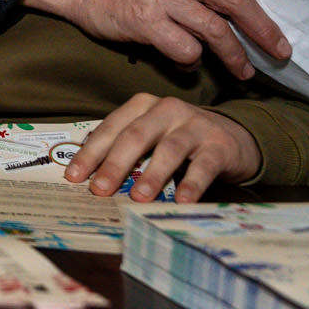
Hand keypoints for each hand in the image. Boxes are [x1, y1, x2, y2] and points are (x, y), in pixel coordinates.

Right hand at [23, 0, 287, 79]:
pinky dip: (192, 60)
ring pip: (215, 29)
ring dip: (234, 55)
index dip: (259, 7)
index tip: (270, 27)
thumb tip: (242, 3)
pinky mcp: (144, 20)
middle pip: (235, 0)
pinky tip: (188, 61)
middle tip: (279, 50)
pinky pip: (185, 48)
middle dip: (262, 29)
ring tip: (242, 70)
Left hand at [64, 93, 261, 202]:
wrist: (233, 136)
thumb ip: (126, 150)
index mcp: (143, 105)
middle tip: (100, 190)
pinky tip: (182, 203)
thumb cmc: (180, 139)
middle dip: (115, 164)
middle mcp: (167, 109)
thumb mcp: (151, 135)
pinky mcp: (219, 145)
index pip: (112, 128)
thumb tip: (91, 181)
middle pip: (136, 136)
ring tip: (139, 198)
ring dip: (152, 175)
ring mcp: (195, 125)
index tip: (75, 177)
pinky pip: (203, 166)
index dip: (92, 152)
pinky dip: (192, 185)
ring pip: (169, 150)